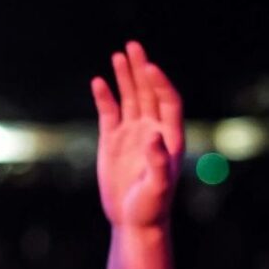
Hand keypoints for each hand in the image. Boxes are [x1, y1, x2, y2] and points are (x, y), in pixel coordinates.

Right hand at [93, 41, 183, 229]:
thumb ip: (158, 161)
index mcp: (170, 137)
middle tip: (133, 46)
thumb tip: (153, 135)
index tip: (150, 68)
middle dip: (141, 69)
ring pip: (129, 98)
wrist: (134, 221)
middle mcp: (153, 130)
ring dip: (125, 76)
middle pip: (149, 92)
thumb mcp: (158, 187)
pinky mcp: (113, 140)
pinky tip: (98, 82)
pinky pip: (109, 113)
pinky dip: (104, 97)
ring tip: (119, 55)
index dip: (160, 83)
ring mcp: (132, 133)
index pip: (168, 101)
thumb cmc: (152, 207)